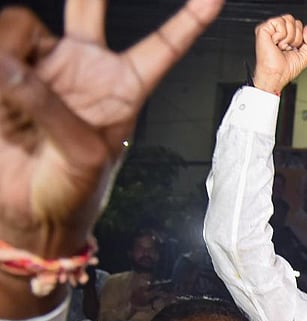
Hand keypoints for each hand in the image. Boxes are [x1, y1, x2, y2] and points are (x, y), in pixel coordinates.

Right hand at [0, 1, 221, 257]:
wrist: (31, 214)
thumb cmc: (74, 189)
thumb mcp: (81, 153)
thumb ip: (49, 106)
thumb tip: (7, 66)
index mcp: (126, 87)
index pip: (162, 46)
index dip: (188, 20)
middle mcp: (87, 67)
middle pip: (87, 7)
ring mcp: (45, 67)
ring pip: (22, 27)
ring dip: (9, 45)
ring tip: (5, 76)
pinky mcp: (7, 76)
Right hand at [253, 15, 306, 94]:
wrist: (276, 76)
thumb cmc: (286, 69)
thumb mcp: (306, 56)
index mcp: (286, 36)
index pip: (299, 25)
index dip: (301, 38)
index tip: (293, 49)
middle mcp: (278, 32)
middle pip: (294, 21)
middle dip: (296, 37)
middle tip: (287, 48)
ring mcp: (270, 29)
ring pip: (288, 19)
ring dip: (289, 37)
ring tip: (282, 46)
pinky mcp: (263, 29)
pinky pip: (279, 22)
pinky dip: (281, 35)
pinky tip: (276, 43)